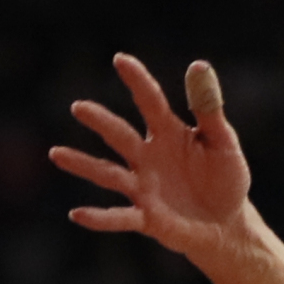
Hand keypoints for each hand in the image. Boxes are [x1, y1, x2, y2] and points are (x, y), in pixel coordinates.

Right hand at [51, 54, 254, 261]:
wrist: (227, 224)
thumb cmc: (225, 179)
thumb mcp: (224, 143)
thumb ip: (209, 109)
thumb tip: (199, 66)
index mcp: (168, 134)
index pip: (150, 102)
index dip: (137, 81)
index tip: (121, 60)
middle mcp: (148, 157)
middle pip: (121, 136)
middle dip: (101, 122)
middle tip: (79, 107)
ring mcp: (144, 187)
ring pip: (109, 174)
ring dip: (83, 165)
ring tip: (56, 153)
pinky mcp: (147, 218)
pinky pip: (120, 217)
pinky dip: (100, 217)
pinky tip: (78, 214)